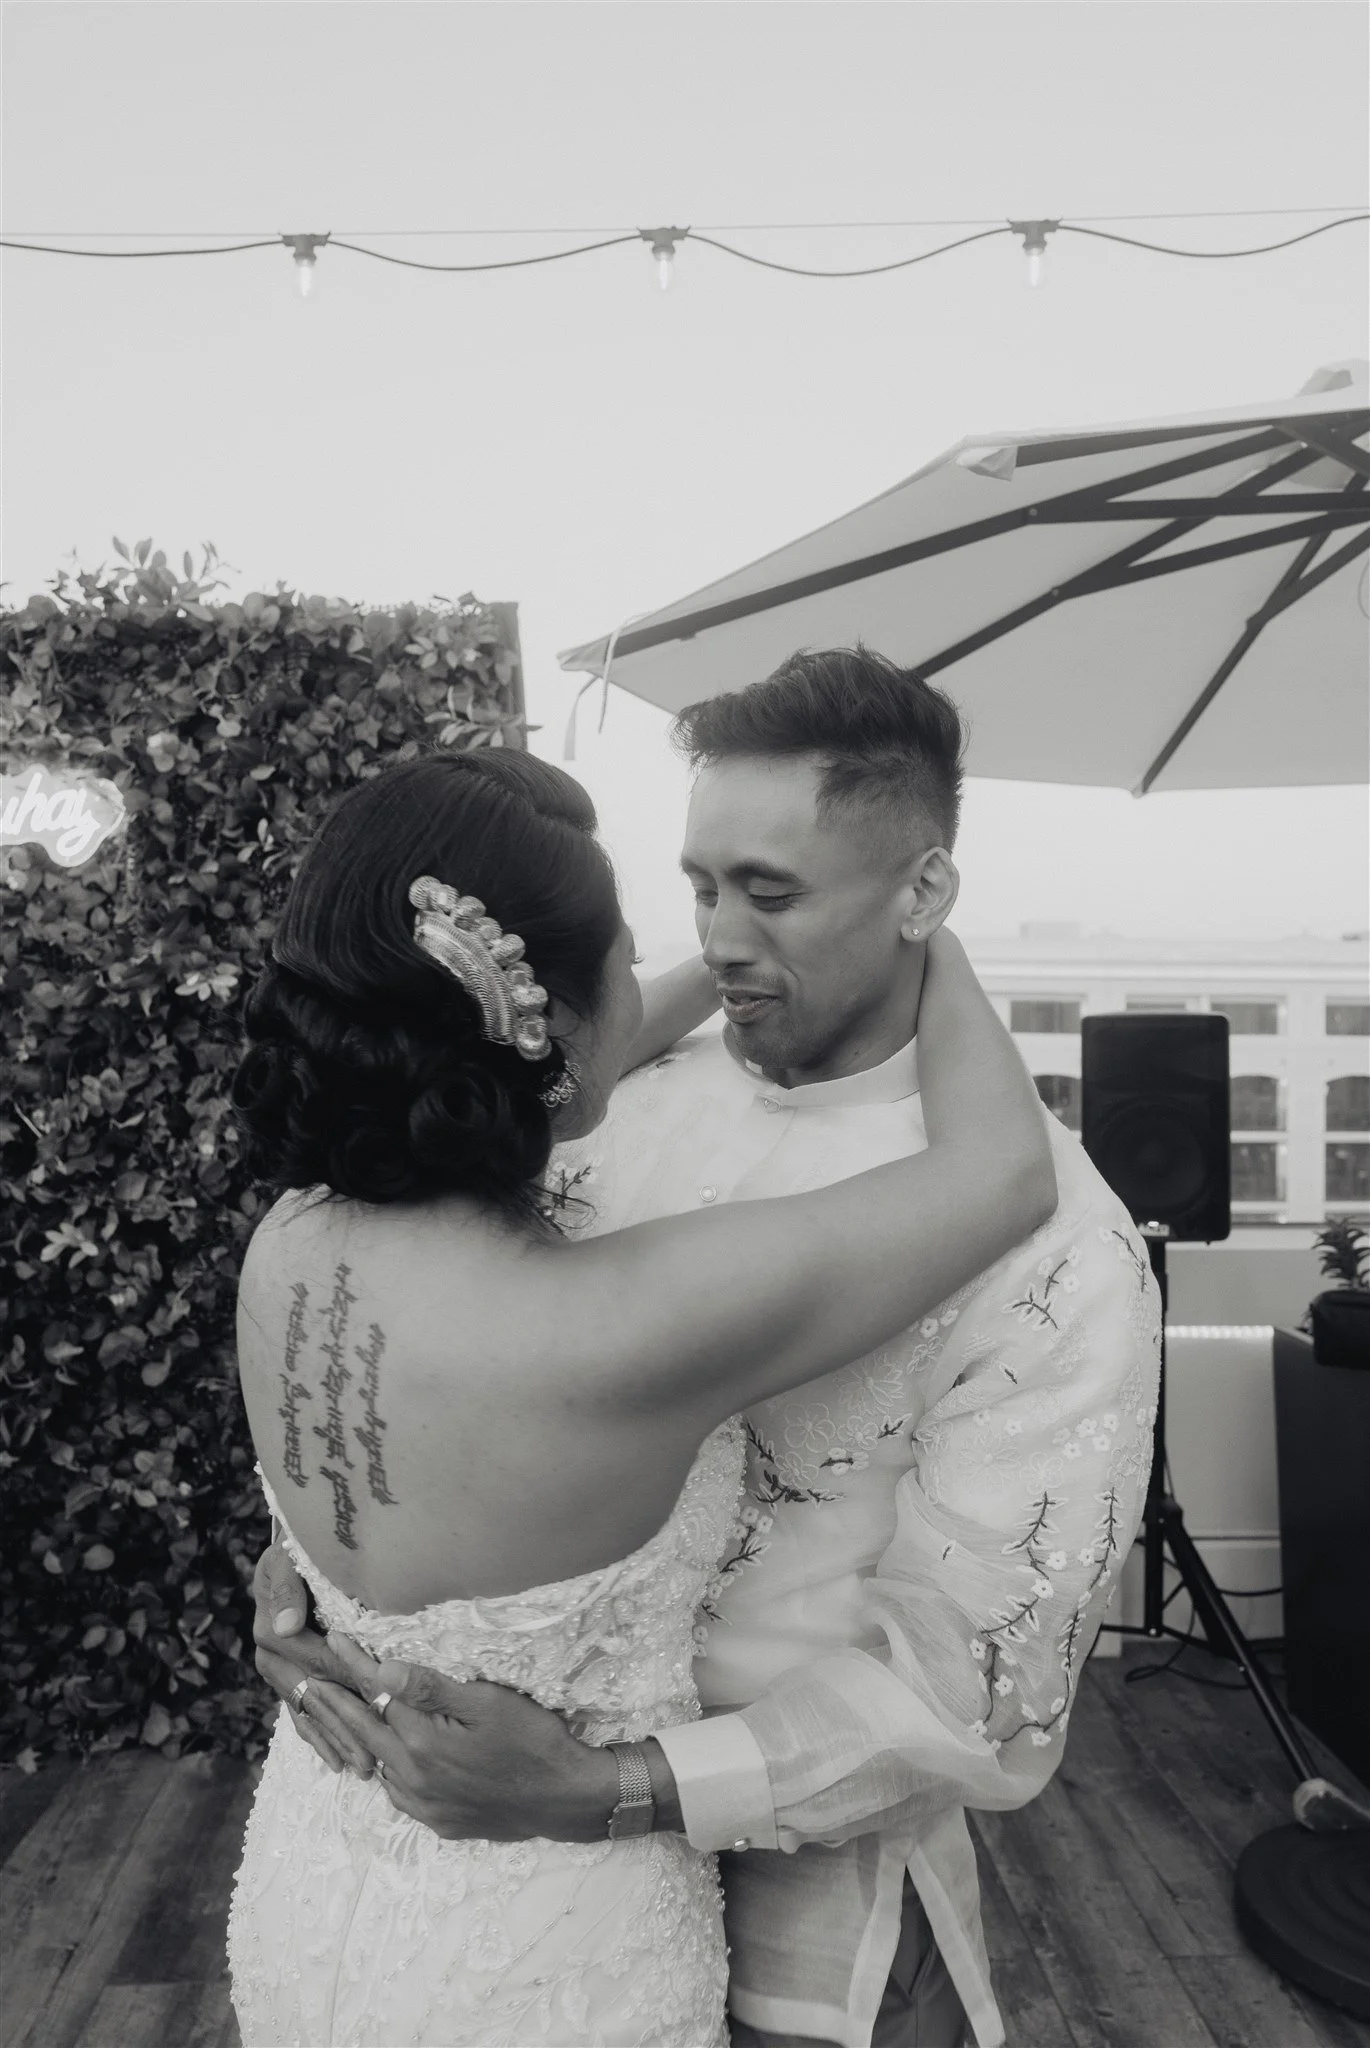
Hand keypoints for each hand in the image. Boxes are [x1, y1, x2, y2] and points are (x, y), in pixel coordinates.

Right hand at [251, 1537, 383, 1775]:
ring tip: (364, 1769)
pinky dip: (320, 1741)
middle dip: (344, 1728)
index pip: (316, 1661)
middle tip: (373, 1758)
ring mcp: (279, 1675)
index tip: (374, 1702)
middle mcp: (272, 1659)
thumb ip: (287, 1588)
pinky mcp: (287, 1683)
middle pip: (314, 1699)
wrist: (289, 1554)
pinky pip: (301, 1718)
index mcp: (272, 1631)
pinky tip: (337, 1763)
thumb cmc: (295, 1552)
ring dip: (336, 1742)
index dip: (346, 1681)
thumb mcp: (287, 1559)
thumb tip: (287, 1626)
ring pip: (310, 1715)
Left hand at [301, 1659, 620, 1842]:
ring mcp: (425, 1806)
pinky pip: (399, 1794)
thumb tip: (383, 1668)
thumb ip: (432, 1688)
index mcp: (423, 1743)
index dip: (355, 1664)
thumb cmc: (533, 1741)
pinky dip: (386, 1771)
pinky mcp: (439, 1823)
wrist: (565, 1800)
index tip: (333, 1640)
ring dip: (358, 1740)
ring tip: (340, 1716)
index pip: (378, 1694)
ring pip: (377, 1767)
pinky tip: (387, 1760)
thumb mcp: (488, 1703)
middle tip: (310, 1681)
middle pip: (364, 1733)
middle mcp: (414, 1779)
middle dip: (336, 1704)